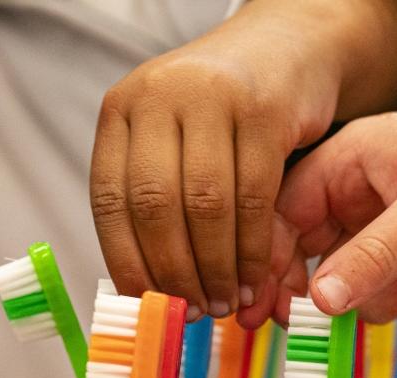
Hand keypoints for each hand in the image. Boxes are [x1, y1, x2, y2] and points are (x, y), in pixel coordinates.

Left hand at [90, 0, 396, 325]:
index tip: (144, 303)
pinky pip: (255, 196)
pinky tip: (254, 275)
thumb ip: (150, 195)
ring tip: (224, 301)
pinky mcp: (265, 110)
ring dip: (215, 267)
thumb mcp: (169, 136)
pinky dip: (252, 247)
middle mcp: (159, 97)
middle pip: (155, 206)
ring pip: (205, 205)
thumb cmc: (220, 110)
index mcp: (121, 110)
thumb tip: (138, 289)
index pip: (110, 200)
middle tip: (192, 310)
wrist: (285, 48)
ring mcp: (211, 98)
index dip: (125, 261)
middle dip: (174, 272)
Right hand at [273, 105, 396, 321]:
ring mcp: (387, 224)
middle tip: (322, 320)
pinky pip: (389, 292)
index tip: (265, 301)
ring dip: (385, 294)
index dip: (271, 256)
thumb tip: (319, 300)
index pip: (285, 210)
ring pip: (352, 282)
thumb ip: (374, 256)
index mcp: (352, 157)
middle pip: (312, 252)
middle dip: (330, 287)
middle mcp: (361, 190)